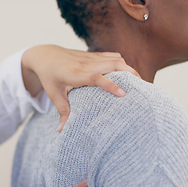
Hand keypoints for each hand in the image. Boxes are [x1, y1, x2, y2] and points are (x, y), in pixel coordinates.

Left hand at [21, 45, 139, 131]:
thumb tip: (62, 130)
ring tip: (139, 82)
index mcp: (76, 74)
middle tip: (142, 88)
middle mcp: (86, 64)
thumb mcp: (53, 94)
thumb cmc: (49, 76)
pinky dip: (122, 63)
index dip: (110, 85)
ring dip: (129, 68)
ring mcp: (91, 57)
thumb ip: (62, 111)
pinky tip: (128, 73)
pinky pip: (112, 56)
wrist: (45, 55)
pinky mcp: (94, 55)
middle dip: (130, 74)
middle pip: (113, 64)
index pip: (96, 78)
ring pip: (115, 59)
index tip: (123, 94)